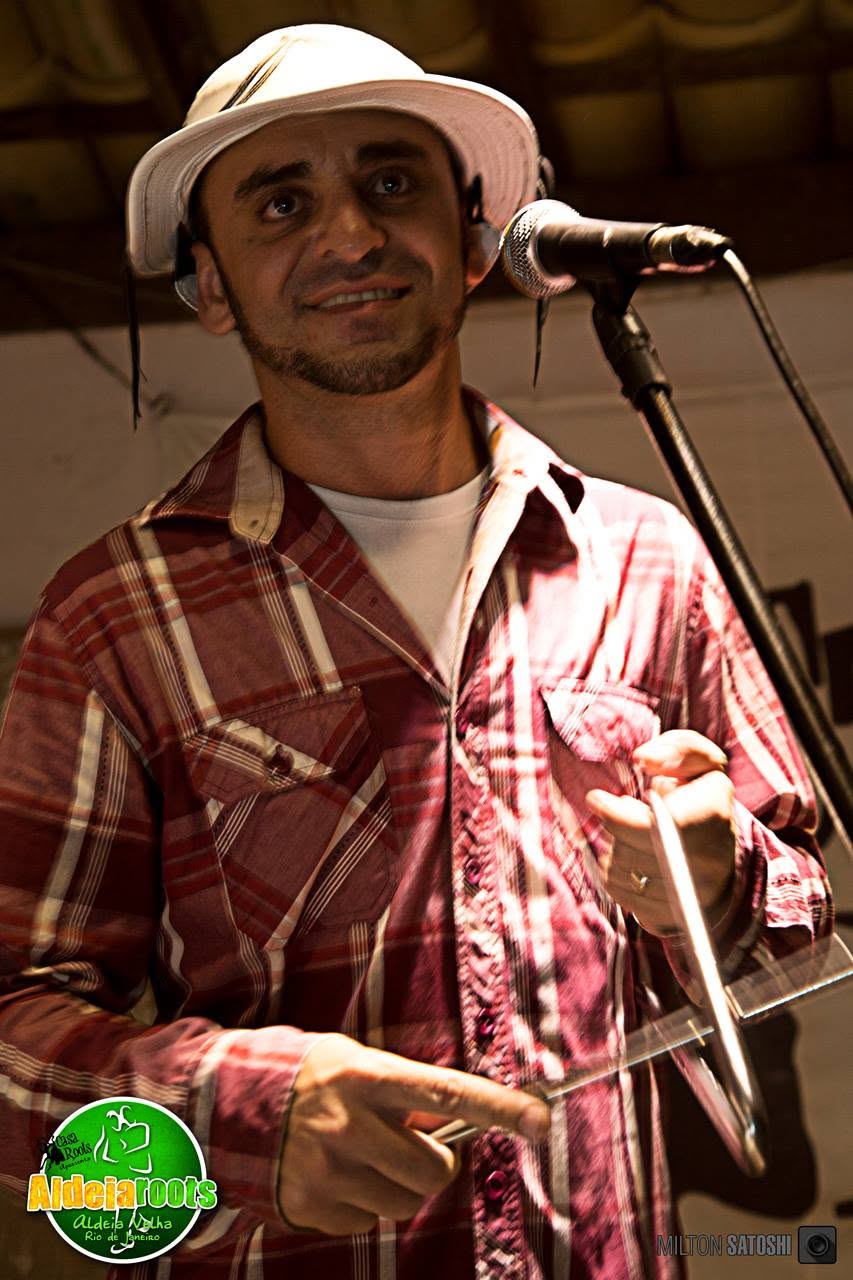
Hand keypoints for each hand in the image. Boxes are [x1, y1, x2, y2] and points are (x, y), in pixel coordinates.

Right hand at [278, 1034, 549, 1234]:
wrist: (222, 1104)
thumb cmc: (304, 1074)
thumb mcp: (351, 1061)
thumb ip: (399, 1089)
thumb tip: (449, 1124)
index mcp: (364, 1075)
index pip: (446, 1092)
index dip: (498, 1107)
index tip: (540, 1119)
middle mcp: (348, 1124)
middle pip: (433, 1169)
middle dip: (435, 1163)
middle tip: (413, 1145)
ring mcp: (328, 1170)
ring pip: (403, 1202)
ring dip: (398, 1184)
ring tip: (365, 1155)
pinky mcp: (311, 1207)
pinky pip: (366, 1221)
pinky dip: (362, 1202)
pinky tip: (335, 1174)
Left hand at [585, 729, 735, 935]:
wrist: (723, 853)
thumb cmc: (700, 797)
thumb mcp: (700, 761)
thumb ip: (677, 747)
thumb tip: (643, 758)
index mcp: (711, 815)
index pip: (650, 826)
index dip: (615, 815)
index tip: (595, 798)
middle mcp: (705, 860)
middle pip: (628, 852)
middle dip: (614, 831)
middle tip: (619, 814)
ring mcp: (690, 894)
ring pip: (621, 875)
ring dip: (613, 852)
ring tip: (631, 837)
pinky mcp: (674, 915)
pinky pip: (623, 896)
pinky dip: (616, 876)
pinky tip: (631, 859)